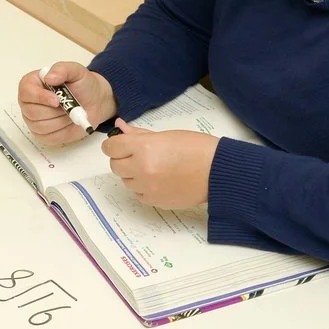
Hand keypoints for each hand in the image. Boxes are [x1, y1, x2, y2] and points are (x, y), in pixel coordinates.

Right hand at [17, 61, 116, 145]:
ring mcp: (33, 120)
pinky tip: (68, 122)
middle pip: (32, 113)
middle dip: (55, 111)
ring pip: (41, 127)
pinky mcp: (42, 135)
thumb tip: (48, 78)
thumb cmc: (82, 84)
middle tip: (70, 104)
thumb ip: (62, 70)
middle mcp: (28, 103)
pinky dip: (62, 131)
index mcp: (31, 84)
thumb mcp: (75, 71)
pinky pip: (48, 138)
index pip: (26, 92)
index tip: (57, 100)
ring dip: (60, 121)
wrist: (94, 101)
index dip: (40, 97)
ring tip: (70, 111)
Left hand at [101, 119, 218, 208]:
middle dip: (122, 159)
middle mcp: (142, 169)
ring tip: (152, 167)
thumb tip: (120, 126)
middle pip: (115, 166)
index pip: (111, 148)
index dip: (113, 145)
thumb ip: (139, 134)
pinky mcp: (155, 201)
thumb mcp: (165, 135)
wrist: (217, 171)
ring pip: (126, 181)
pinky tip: (158, 180)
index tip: (118, 144)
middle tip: (136, 155)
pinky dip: (143, 187)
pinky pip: (138, 194)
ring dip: (132, 174)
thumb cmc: (196, 148)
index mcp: (143, 148)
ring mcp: (148, 188)